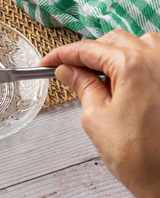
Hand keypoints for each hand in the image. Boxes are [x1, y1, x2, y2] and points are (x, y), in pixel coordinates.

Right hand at [39, 29, 159, 197]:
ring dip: (116, 53)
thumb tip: (68, 71)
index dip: (62, 54)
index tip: (49, 62)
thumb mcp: (96, 117)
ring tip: (100, 74)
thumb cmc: (140, 157)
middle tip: (69, 71)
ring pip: (139, 42)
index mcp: (133, 66)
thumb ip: (82, 86)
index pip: (88, 49)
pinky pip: (157, 57)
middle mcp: (157, 60)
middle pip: (113, 41)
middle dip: (88, 53)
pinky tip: (126, 79)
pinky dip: (139, 60)